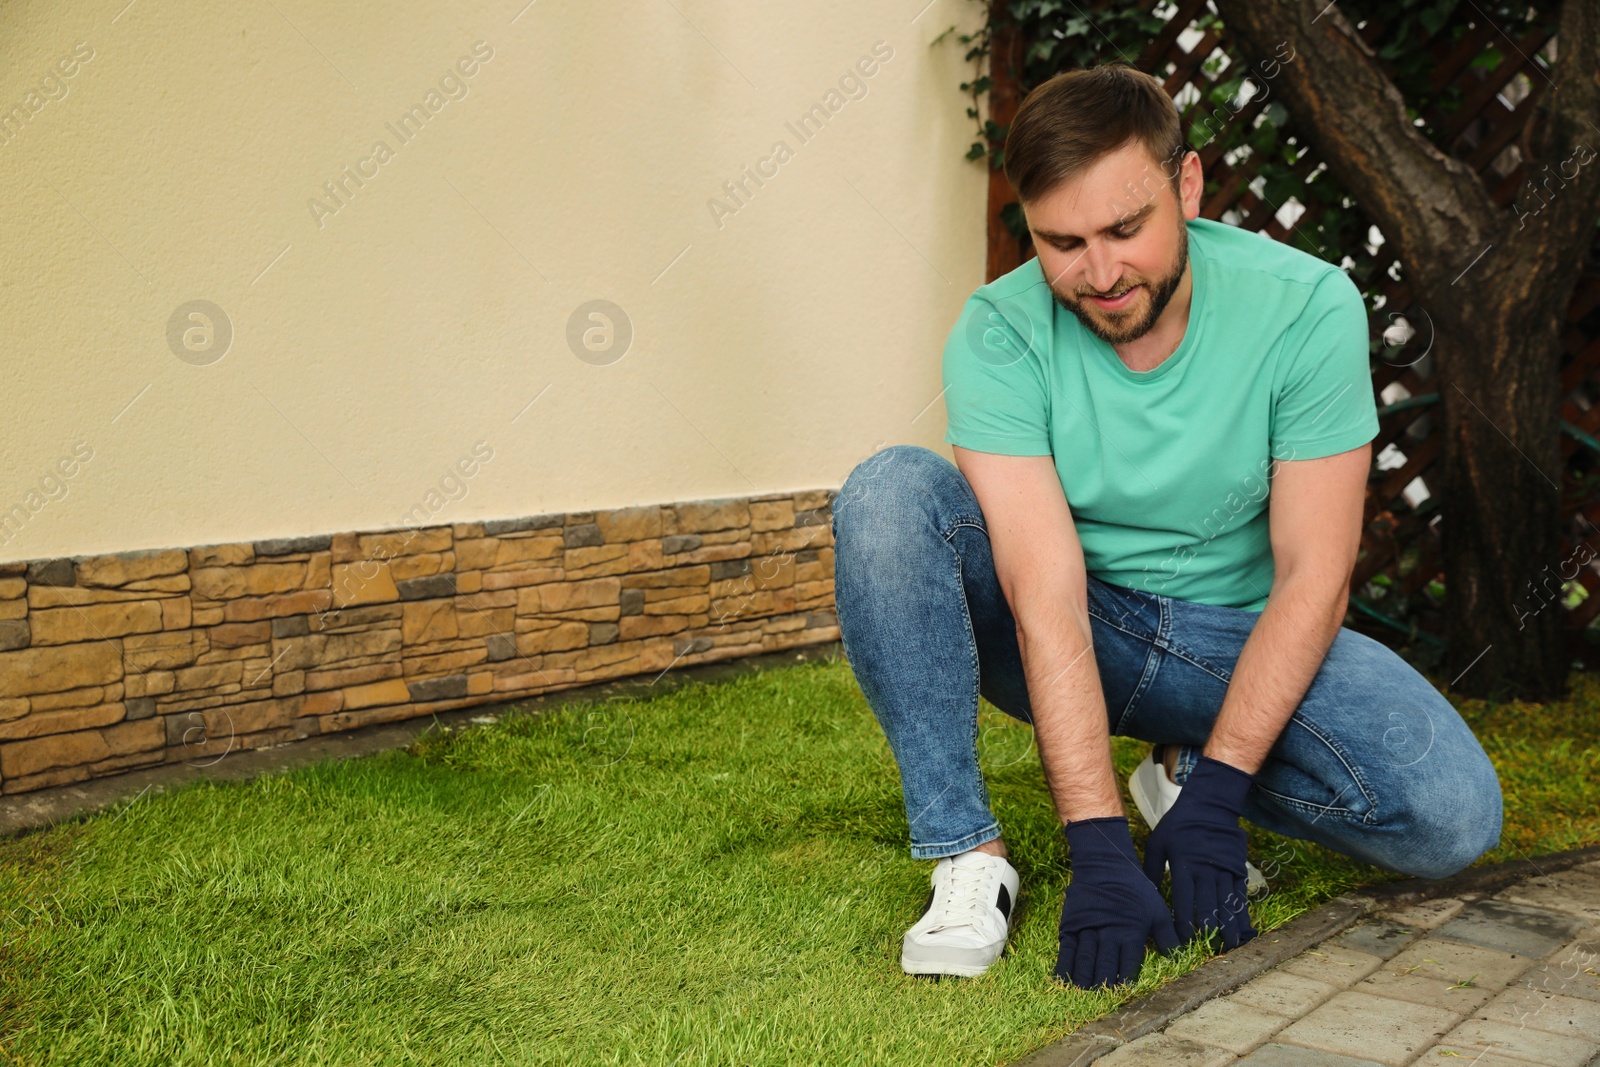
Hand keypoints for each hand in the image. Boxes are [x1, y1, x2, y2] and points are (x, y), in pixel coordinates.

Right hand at [1055, 817, 1178, 988]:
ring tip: (1082, 993)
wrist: (1105, 865)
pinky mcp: (1072, 923)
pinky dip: (1064, 965)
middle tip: (1100, 998)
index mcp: (1131, 932)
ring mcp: (1088, 929)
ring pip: (1085, 959)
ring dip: (1084, 978)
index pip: (1127, 963)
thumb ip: (1167, 934)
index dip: (1124, 980)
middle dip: (1103, 983)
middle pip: (1105, 965)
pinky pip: (1067, 948)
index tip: (1122, 993)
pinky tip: (1062, 979)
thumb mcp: (1157, 908)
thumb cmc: (1135, 889)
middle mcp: (1109, 933)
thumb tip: (1176, 956)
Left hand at [1142, 755, 1256, 949]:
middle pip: (1208, 904)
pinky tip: (1244, 928)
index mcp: (1184, 864)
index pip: (1184, 899)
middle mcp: (1205, 869)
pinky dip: (1242, 912)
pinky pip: (1240, 894)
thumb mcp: (1158, 843)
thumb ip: (1151, 869)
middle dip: (1209, 929)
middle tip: (1211, 950)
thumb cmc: (1178, 826)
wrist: (1209, 806)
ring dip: (1229, 925)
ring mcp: (1224, 869)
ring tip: (1230, 945)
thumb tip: (1143, 896)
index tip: (1183, 940)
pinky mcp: (1237, 868)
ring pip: (1227, 902)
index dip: (1184, 922)